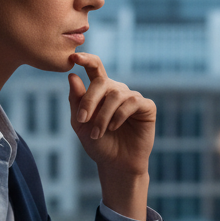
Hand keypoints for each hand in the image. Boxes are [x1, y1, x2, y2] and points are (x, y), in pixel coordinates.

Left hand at [67, 53, 155, 217]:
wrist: (116, 164)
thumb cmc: (98, 144)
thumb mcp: (81, 123)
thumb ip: (76, 101)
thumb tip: (72, 76)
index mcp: (101, 91)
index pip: (95, 68)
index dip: (86, 59)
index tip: (74, 56)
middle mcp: (118, 91)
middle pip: (103, 83)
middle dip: (89, 101)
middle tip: (81, 120)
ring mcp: (133, 98)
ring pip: (116, 95)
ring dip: (103, 115)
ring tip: (98, 133)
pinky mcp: (147, 107)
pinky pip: (132, 103)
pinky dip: (119, 115)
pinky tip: (114, 127)